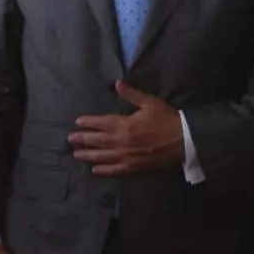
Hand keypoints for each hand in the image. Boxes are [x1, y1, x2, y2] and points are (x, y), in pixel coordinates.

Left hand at [69, 81, 184, 175]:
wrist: (183, 140)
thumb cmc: (166, 119)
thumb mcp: (149, 102)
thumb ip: (131, 94)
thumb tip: (117, 84)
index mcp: (124, 124)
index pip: (101, 123)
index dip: (88, 122)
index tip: (77, 122)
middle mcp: (121, 141)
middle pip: (97, 141)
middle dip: (83, 140)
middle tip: (70, 140)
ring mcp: (126, 156)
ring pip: (102, 156)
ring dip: (88, 156)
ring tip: (76, 155)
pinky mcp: (133, 167)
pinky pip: (115, 170)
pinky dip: (104, 170)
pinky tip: (95, 170)